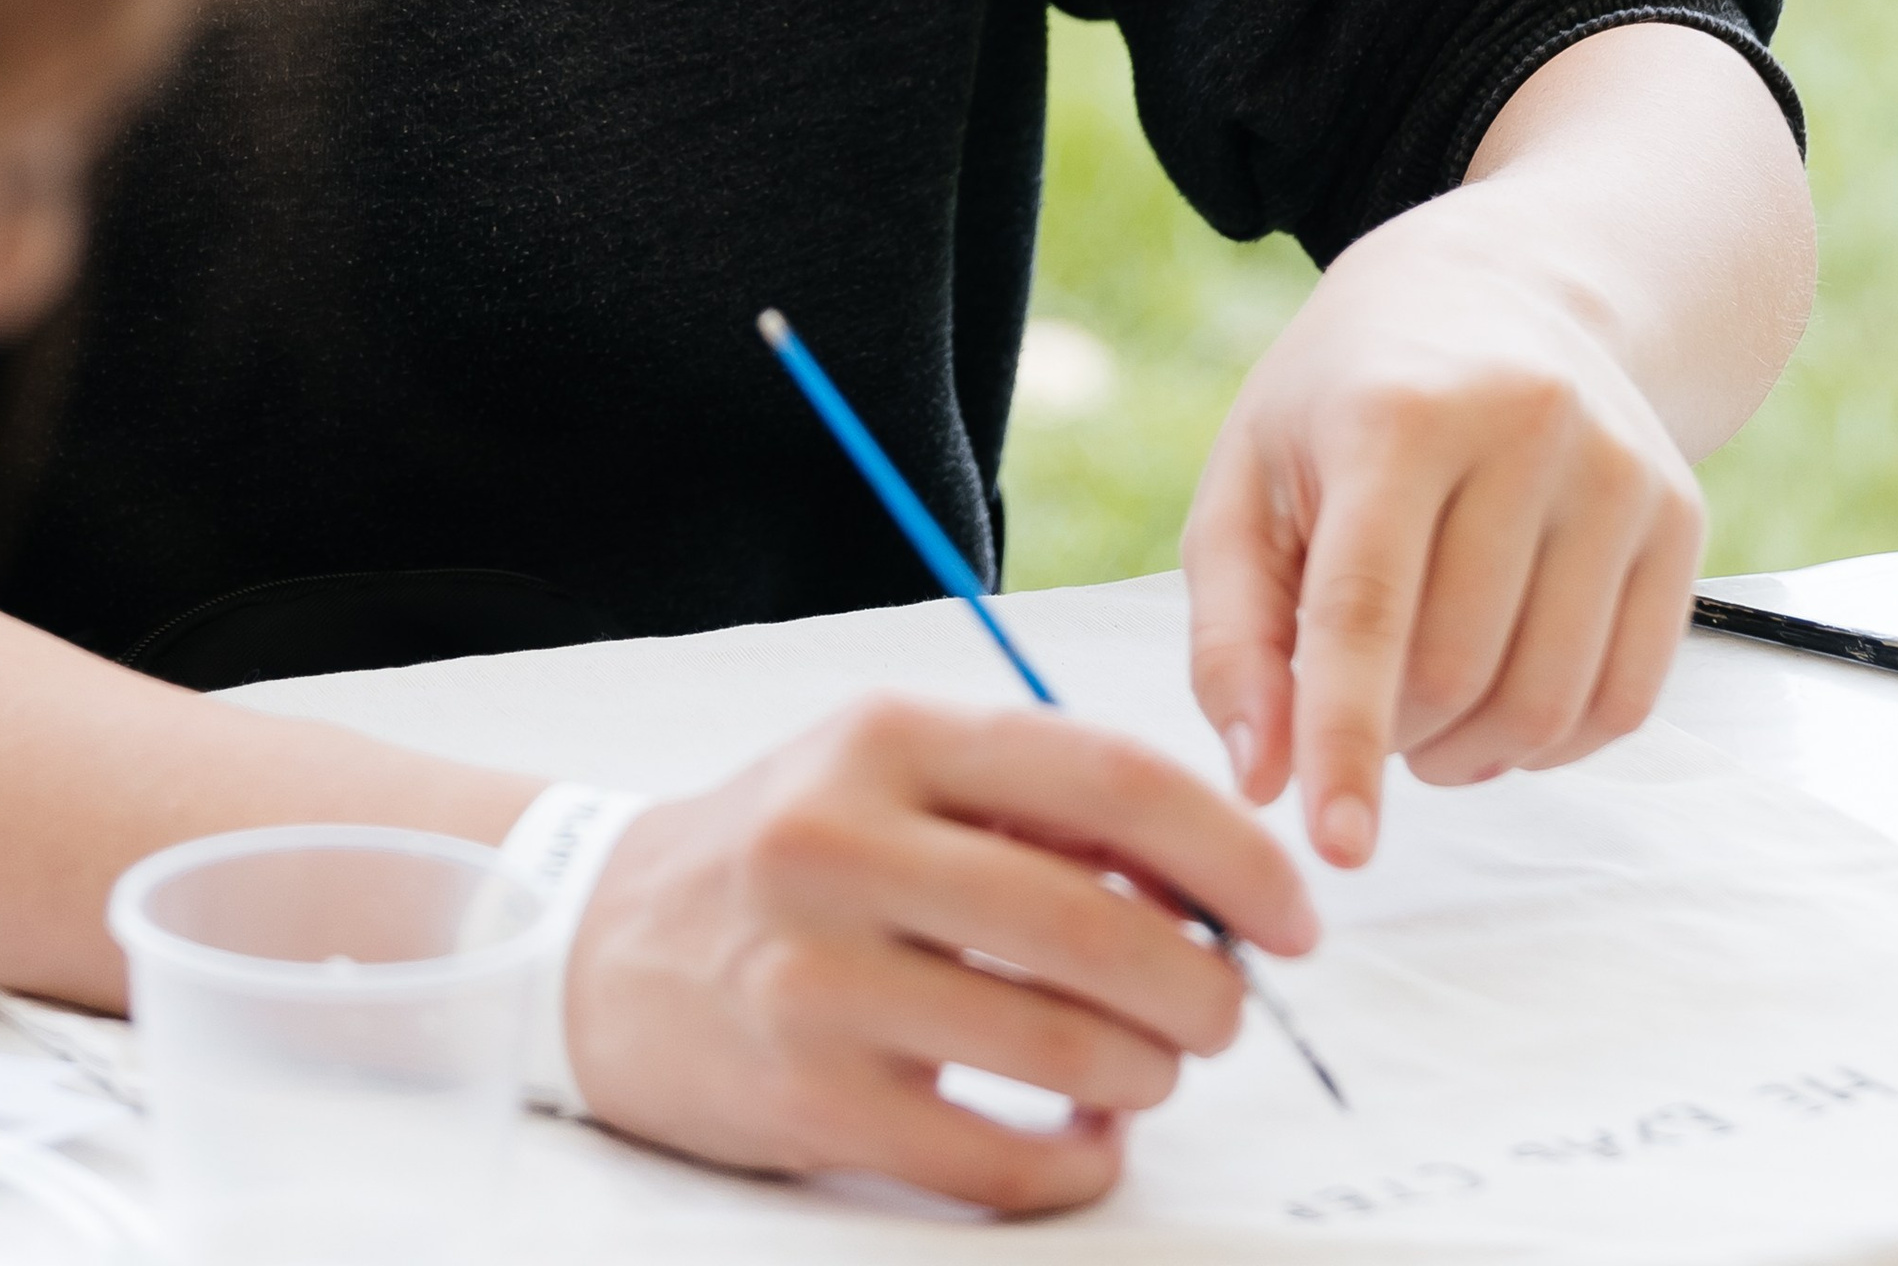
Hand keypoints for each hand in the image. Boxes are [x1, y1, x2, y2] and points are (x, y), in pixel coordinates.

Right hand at [562, 695, 1314, 1213]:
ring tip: (1149, 1068)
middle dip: (1207, 987)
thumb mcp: (895, 770)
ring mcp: (819, 977)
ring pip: (1063, 1048)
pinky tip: (1086, 1137)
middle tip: (1229, 1013)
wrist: (602, 946)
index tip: (1295, 916)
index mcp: (889, 737)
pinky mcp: (808, 1101)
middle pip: (1097, 927)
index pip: (1110, 778)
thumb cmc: (791, 852)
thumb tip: (1218, 878)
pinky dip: (1079, 1160)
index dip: (1233, 855)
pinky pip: (1000, 1158)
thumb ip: (1039, 800)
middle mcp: (845, 841)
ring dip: (1149, 1074)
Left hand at [1182, 202, 1705, 870]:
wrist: (1503, 285)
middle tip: (1363, 711)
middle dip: (1393, 733)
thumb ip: (1232, 634)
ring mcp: (1616, 470)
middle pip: (1455, 670)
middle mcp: (1523, 428)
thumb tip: (1263, 779)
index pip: (1367, 611)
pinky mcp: (1679, 514)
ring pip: (1546, 702)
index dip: (1346, 740)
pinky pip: (1625, 700)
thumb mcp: (1248, 479)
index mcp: (1395, 413)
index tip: (1335, 847)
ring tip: (1423, 709)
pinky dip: (1551, 741)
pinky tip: (1501, 698)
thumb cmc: (1348, 399)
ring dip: (1470, 751)